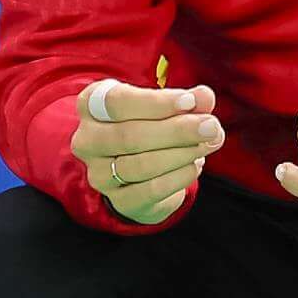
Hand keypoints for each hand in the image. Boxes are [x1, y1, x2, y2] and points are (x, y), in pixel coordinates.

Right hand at [71, 79, 221, 225]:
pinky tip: (195, 165)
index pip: (117, 102)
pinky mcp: (119, 200)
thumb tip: (204, 97)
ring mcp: (99, 174)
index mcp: (91, 105)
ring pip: (141, 165)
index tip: (191, 101)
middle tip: (210, 126)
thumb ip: (187, 100)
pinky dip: (178, 177)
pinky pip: (151, 190)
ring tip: (208, 144)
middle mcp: (87, 140)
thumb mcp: (166, 105)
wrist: (140, 169)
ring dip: (181, 154)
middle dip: (176, 130)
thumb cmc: (151, 124)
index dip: (156, 102)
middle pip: (129, 136)